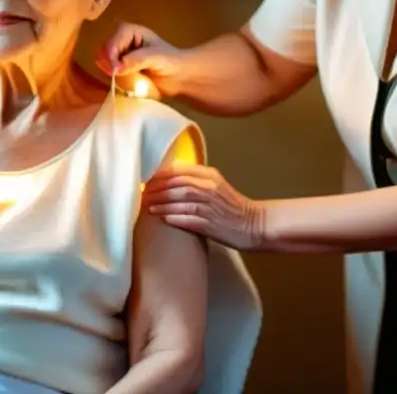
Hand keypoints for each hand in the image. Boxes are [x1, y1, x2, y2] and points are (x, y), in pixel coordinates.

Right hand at [95, 22, 185, 97]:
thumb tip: (115, 69)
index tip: (117, 72)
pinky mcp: (119, 67)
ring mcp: (119, 54)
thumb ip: (136, 61)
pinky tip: (124, 82)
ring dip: (110, 73)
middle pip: (102, 52)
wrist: (180, 76)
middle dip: (108, 65)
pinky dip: (113, 79)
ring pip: (102, 63)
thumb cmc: (171, 61)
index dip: (111, 59)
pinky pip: (107, 73)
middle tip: (119, 76)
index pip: (110, 45)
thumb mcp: (155, 58)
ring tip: (125, 79)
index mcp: (128, 31)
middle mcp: (120, 40)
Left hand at [142, 165, 266, 251]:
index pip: (180, 171)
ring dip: (162, 204)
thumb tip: (170, 177)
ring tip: (147, 207)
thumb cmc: (232, 207)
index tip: (146, 180)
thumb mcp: (216, 185)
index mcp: (211, 176)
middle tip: (142, 195)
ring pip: (180, 201)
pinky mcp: (211, 224)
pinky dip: (173, 217)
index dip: (160, 176)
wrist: (254, 225)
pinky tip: (163, 219)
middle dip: (157, 190)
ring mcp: (210, 207)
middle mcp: (210, 189)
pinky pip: (188, 219)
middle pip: (177, 185)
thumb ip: (196, 179)